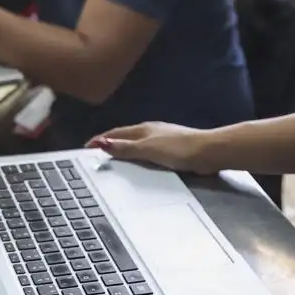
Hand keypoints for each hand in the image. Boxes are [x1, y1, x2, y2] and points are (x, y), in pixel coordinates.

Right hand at [87, 121, 214, 173]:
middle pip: (125, 136)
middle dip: (110, 143)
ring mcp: (162, 140)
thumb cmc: (177, 149)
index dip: (101, 139)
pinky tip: (140, 166)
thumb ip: (126, 148)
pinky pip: (148, 153)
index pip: (116, 133)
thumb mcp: (148, 149)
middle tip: (97, 155)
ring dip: (124, 150)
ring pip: (137, 144)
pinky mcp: (172, 150)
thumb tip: (102, 142)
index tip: (86, 147)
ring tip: (114, 162)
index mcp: (143, 129)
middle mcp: (151, 131)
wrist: (208, 152)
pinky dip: (138, 157)